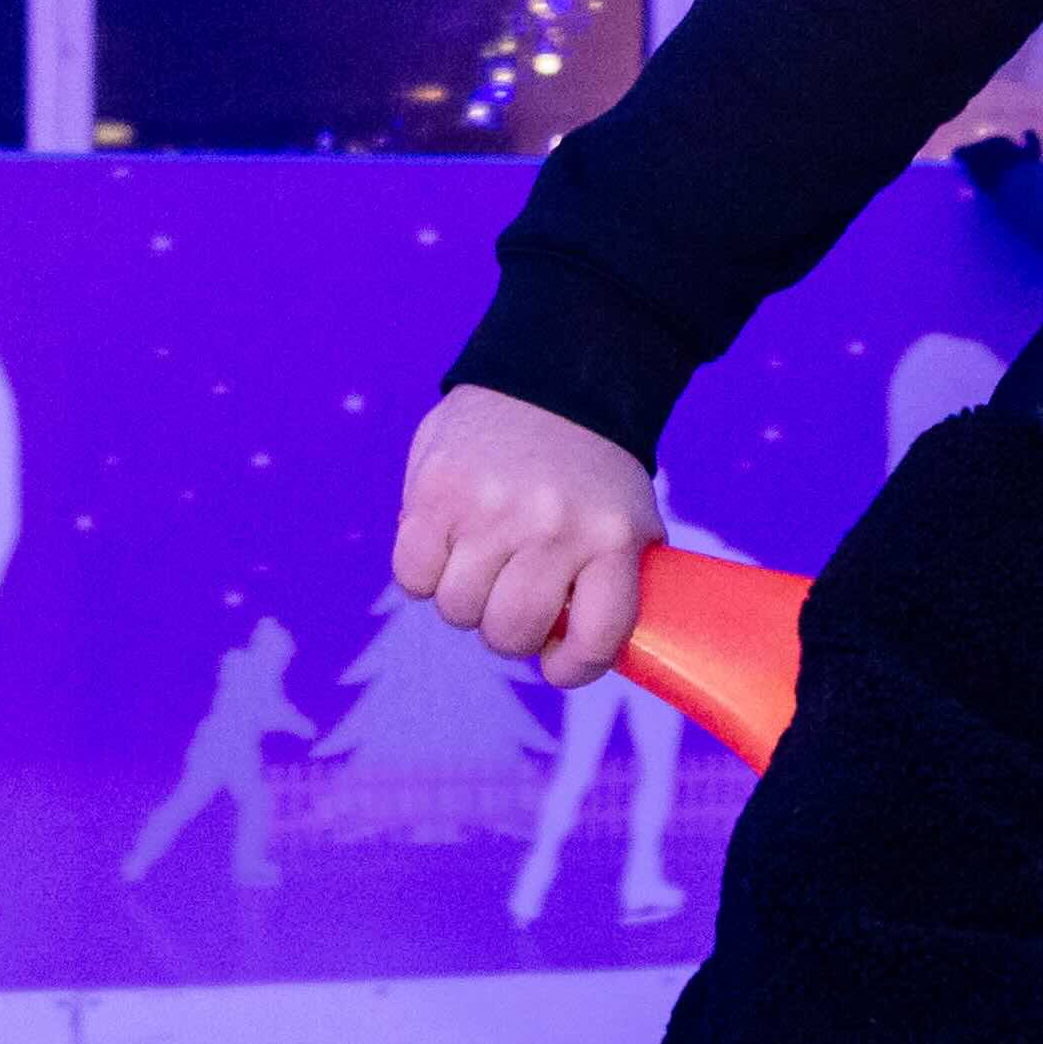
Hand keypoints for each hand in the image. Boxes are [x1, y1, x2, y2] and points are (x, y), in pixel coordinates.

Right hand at [399, 383, 662, 681]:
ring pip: (457, 609)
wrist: (553, 375)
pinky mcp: (437, 490)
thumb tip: (576, 650)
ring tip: (480, 566)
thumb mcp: (629, 521)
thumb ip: (610, 583)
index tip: (559, 662)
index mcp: (612, 540)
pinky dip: (423, 573)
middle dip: (508, 630)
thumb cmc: (591, 471)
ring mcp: (491, 508)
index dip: (571, 668)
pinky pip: (412, 575)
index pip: (594, 641)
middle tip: (512, 600)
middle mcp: (553, 527)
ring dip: (465, 600)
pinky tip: (446, 547)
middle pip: (508, 633)